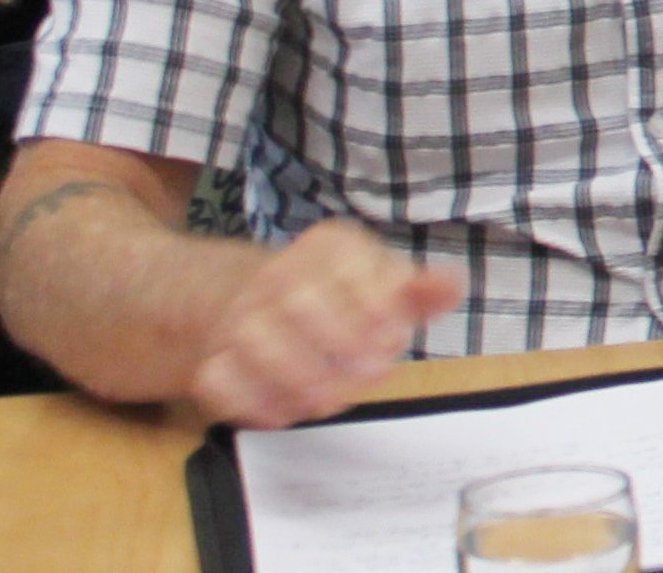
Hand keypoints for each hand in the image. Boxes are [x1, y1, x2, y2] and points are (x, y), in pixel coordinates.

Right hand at [190, 219, 463, 428]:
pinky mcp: (212, 358)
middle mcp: (276, 274)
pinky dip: (251, 402)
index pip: (347, 266)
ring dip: (300, 377)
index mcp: (328, 248)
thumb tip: (450, 286)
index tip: (393, 337)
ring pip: (256, 340)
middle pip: (300, 303)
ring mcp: (238, 315)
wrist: (253, 297)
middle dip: (341, 344)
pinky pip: (219, 380)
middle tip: (372, 374)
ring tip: (333, 399)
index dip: (374, 307)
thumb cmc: (340, 297)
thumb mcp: (384, 285)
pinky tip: (285, 414)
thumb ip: (418, 291)